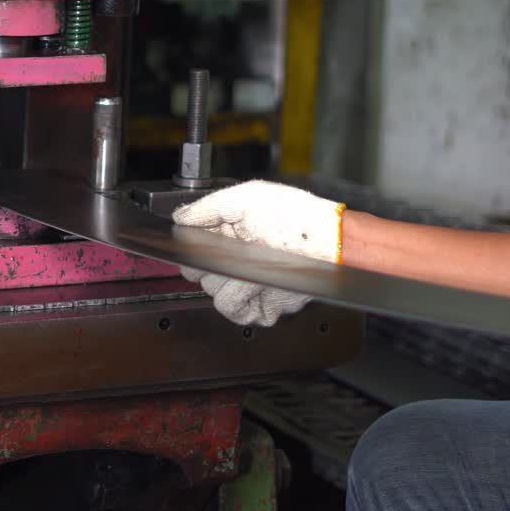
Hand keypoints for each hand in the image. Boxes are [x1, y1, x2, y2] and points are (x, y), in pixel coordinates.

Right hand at [172, 181, 346, 325]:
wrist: (329, 245)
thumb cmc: (296, 217)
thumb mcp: (247, 198)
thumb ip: (208, 207)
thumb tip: (179, 217)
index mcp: (228, 235)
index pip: (190, 249)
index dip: (193, 247)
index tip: (204, 241)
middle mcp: (235, 261)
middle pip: (198, 274)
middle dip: (212, 264)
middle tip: (237, 252)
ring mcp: (248, 285)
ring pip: (215, 295)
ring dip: (232, 282)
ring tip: (255, 267)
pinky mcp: (261, 306)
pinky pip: (236, 313)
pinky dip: (244, 302)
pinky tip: (261, 285)